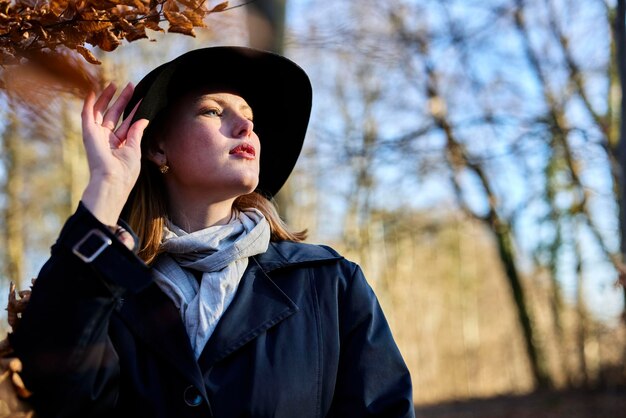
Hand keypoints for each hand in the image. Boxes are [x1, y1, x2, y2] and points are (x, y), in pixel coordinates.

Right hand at [80, 83, 148, 225]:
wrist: (112, 181)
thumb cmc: (125, 171)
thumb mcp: (134, 149)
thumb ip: (136, 133)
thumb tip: (143, 119)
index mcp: (118, 145)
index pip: (127, 123)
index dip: (134, 110)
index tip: (141, 99)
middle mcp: (106, 139)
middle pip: (115, 114)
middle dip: (122, 100)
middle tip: (130, 85)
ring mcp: (96, 135)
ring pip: (101, 111)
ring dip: (107, 98)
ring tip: (114, 84)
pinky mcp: (88, 133)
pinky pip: (87, 115)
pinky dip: (88, 103)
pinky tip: (92, 91)